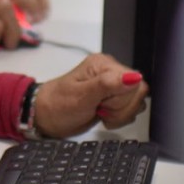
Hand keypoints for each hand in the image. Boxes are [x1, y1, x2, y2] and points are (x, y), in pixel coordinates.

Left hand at [34, 54, 148, 138]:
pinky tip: (104, 116)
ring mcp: (112, 85)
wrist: (46, 116)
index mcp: (104, 64)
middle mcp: (110, 72)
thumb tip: (133, 77)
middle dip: (121, 109)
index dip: (122, 99)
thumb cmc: (57, 105)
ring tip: (100, 112)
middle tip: (100, 109)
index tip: (103, 105)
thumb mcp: (81, 96)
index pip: (135, 82)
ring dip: (120, 114)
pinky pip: (130, 109)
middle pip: (138, 92)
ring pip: (136, 102)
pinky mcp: (113, 98)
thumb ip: (107, 85)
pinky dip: (119, 118)